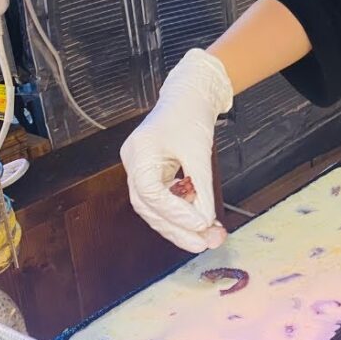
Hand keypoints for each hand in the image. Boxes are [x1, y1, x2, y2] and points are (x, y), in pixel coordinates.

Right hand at [120, 49, 233, 252]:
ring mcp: (141, 169)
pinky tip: (199, 219)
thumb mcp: (200, 151)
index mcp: (138, 153)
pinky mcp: (152, 173)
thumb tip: (207, 221)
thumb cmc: (191, 115)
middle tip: (202, 244)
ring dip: (179, 225)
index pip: (150, 194)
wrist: (190, 95)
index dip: (175, 213)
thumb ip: (202, 187)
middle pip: (149, 208)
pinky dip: (180, 211)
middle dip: (176, 229)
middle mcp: (134, 163)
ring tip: (204, 238)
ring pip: (154, 208)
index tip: (201, 224)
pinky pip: (163, 199)